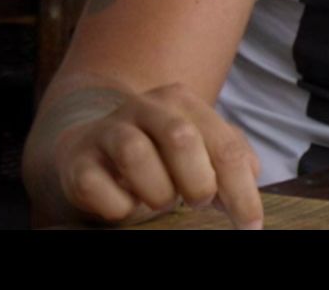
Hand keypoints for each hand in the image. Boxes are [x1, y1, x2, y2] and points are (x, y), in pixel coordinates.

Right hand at [50, 83, 263, 228]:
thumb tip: (252, 173)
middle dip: (197, 183)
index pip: (225, 146)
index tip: (250, 227)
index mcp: (182, 102)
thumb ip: (229, 156)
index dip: (242, 193)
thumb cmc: (158, 156)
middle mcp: (144, 107)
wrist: (91, 147)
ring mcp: (107, 130)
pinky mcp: (77, 159)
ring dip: (156, 192)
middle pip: (181, 138)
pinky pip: (96, 185)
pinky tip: (124, 205)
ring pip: (135, 153)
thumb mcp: (198, 149)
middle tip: (195, 202)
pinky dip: (117, 206)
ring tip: (159, 201)